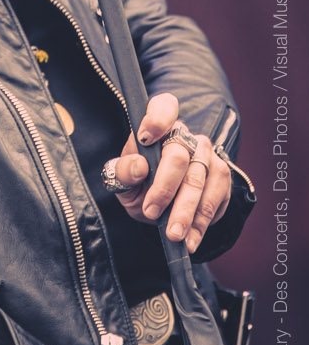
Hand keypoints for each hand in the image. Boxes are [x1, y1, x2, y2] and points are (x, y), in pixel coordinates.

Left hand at [106, 93, 230, 252]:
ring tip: (175, 235)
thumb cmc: (139, 184)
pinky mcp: (221, 175)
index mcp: (157, 126)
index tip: (144, 139)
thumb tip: (138, 166)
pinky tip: (192, 237)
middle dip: (166, 189)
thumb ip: (123, 172)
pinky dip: (203, 221)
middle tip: (152, 215)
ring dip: (187, 211)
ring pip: (200, 179)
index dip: (156, 119)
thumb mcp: (122, 180)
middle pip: (178, 155)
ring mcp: (206, 154)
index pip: (163, 107)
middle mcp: (184, 135)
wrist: (161, 204)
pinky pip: (217, 197)